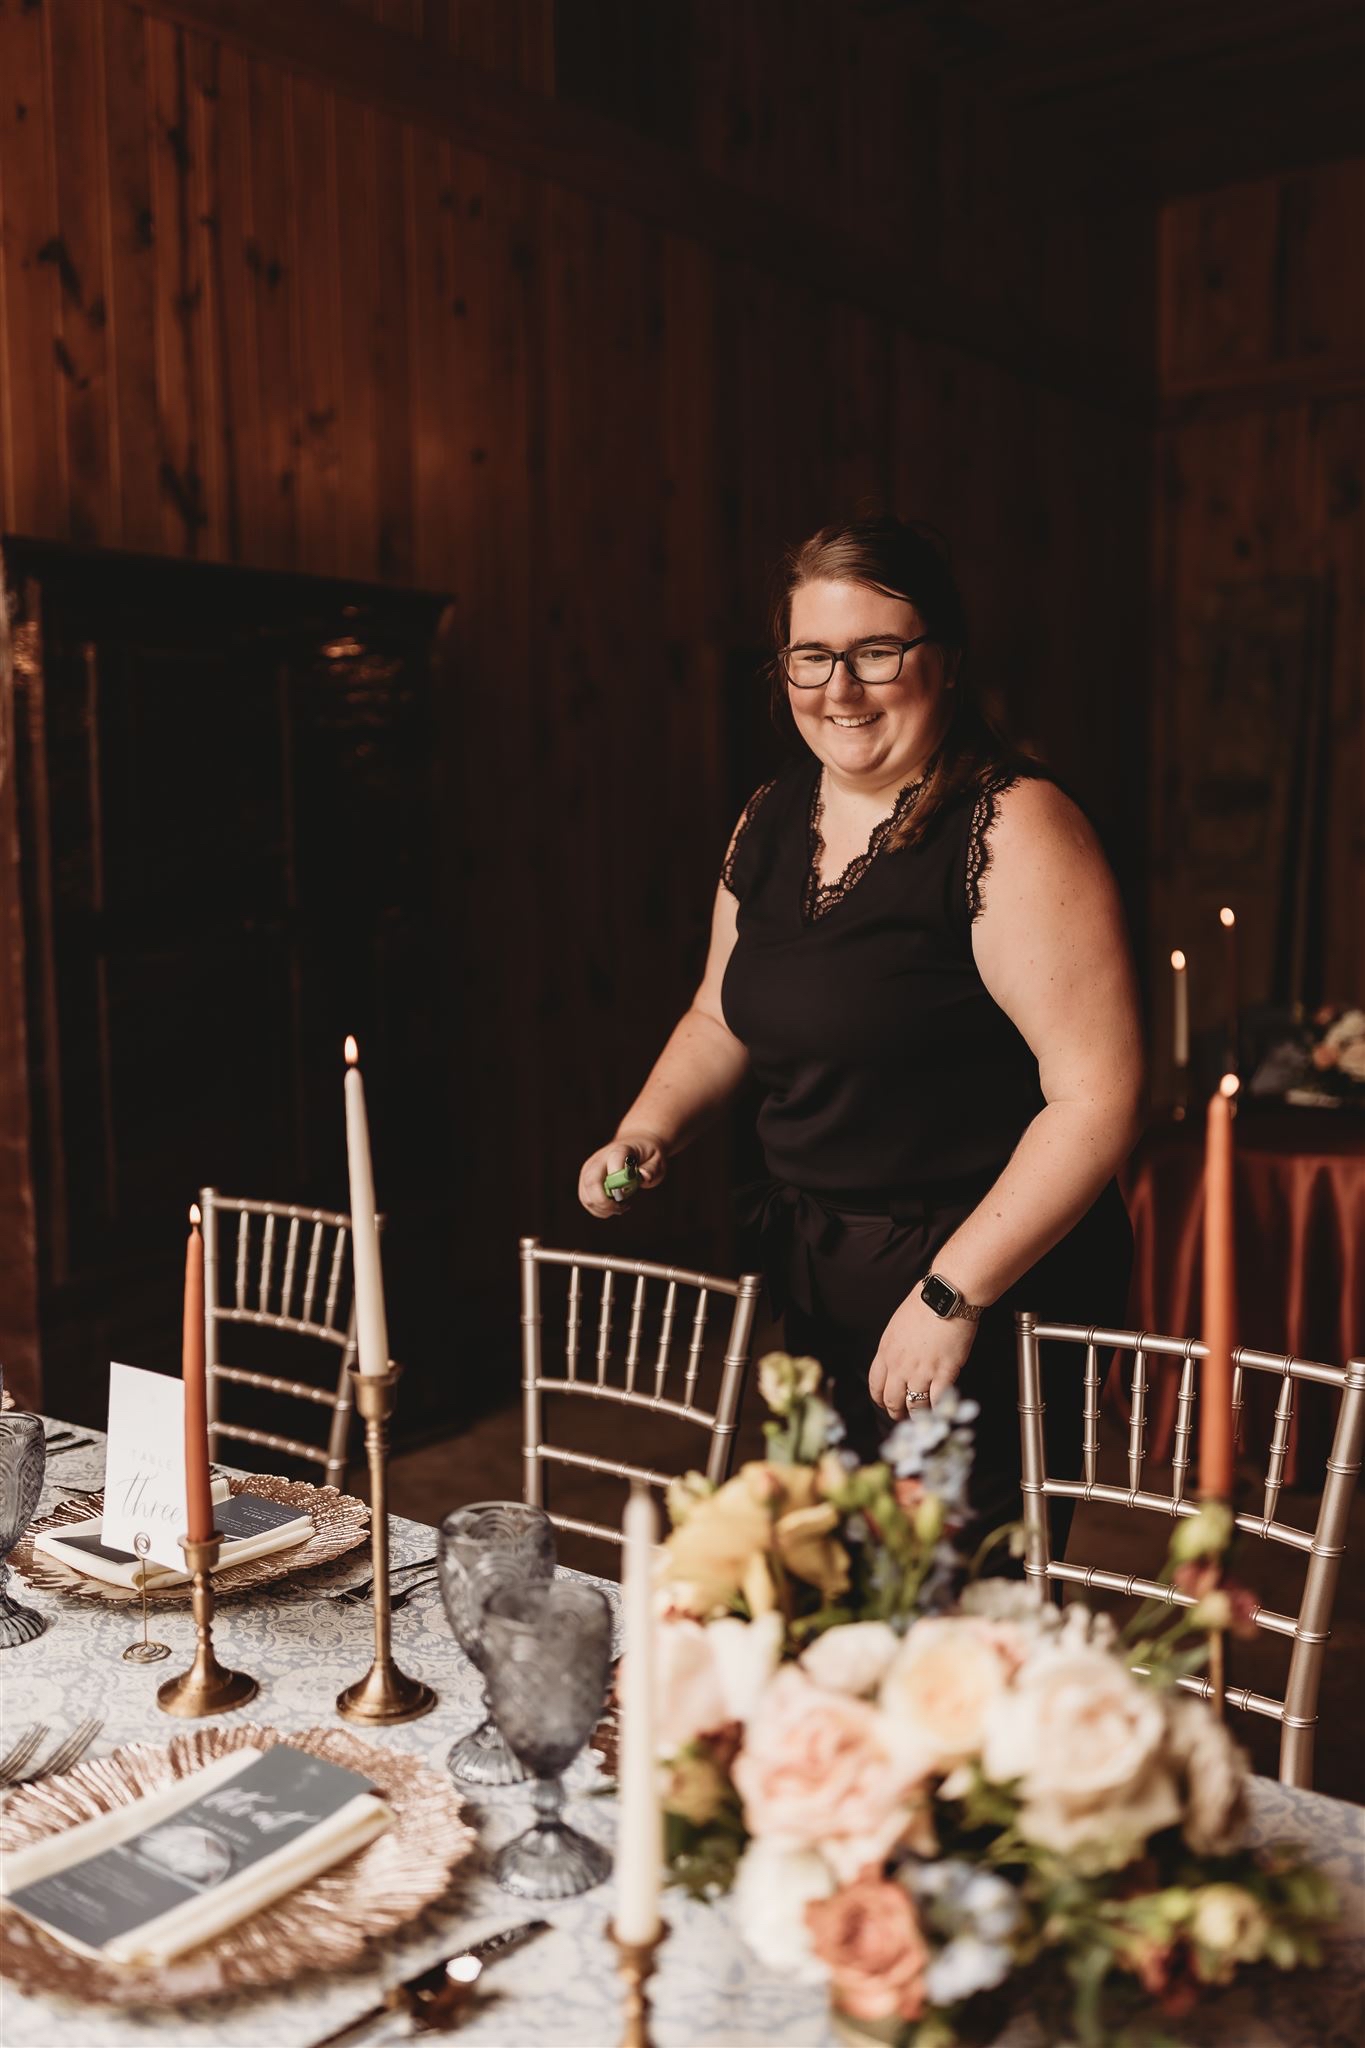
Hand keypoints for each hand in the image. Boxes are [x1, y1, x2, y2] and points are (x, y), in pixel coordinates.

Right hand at [576, 1132, 667, 1219]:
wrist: (635, 1145)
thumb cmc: (647, 1156)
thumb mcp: (657, 1160)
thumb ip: (652, 1168)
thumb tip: (644, 1176)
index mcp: (620, 1150)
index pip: (614, 1161)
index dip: (619, 1182)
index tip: (627, 1193)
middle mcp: (600, 1158)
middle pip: (592, 1182)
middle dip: (605, 1202)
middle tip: (623, 1207)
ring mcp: (589, 1169)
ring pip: (586, 1195)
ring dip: (603, 1208)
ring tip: (621, 1206)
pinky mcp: (585, 1179)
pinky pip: (586, 1199)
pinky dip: (598, 1209)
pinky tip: (613, 1206)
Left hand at [867, 1289, 978, 1415]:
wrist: (945, 1298)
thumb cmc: (923, 1305)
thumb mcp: (896, 1326)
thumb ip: (894, 1348)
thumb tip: (897, 1361)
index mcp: (885, 1352)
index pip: (875, 1385)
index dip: (880, 1399)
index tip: (886, 1404)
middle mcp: (899, 1366)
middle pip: (892, 1400)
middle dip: (897, 1413)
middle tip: (904, 1417)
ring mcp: (921, 1372)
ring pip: (915, 1406)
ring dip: (919, 1415)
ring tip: (924, 1417)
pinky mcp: (943, 1374)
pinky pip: (938, 1401)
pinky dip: (939, 1409)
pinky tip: (941, 1409)